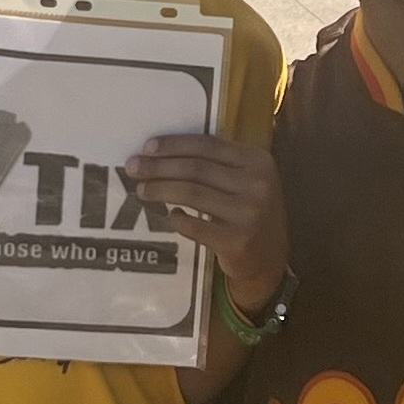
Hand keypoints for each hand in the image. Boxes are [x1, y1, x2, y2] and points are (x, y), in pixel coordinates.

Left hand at [126, 131, 286, 308]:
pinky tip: (170, 215)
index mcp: (258, 160)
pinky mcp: (237, 241)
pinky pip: (194, 225)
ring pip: (192, 193)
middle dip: (159, 166)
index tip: (146, 147)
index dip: (174, 144)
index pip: (208, 145)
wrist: (270, 259)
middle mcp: (257, 184)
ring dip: (160, 189)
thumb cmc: (250, 212)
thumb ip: (217, 163)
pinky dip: (177, 218)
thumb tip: (160, 152)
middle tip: (133, 167)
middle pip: (196, 168)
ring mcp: (249, 213)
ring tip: (142, 190)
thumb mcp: (246, 180)